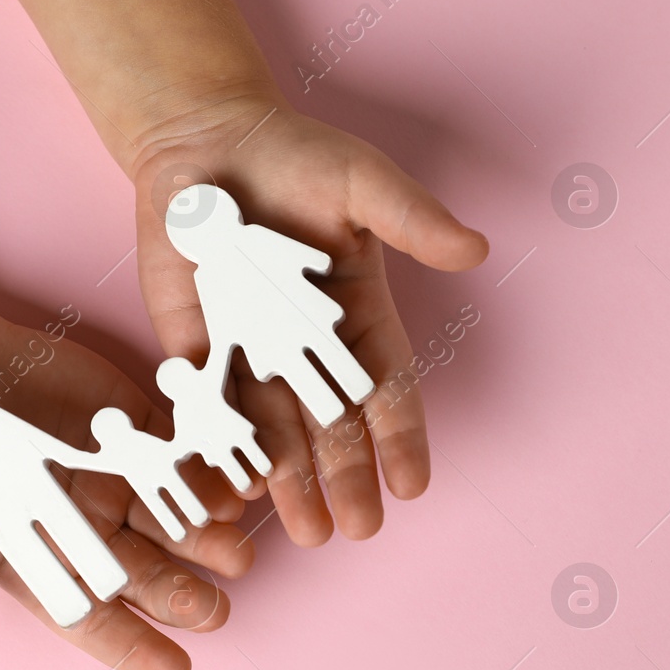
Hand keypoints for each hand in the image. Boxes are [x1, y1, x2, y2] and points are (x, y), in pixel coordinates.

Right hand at [0, 298, 252, 669]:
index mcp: (42, 561)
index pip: (94, 617)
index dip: (134, 646)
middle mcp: (87, 526)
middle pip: (146, 572)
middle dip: (182, 594)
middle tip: (216, 611)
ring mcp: (114, 475)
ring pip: (173, 518)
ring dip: (206, 538)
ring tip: (235, 555)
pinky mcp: (133, 425)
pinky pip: (180, 454)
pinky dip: (206, 473)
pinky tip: (231, 491)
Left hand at [128, 85, 488, 545]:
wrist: (203, 139)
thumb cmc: (293, 155)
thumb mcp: (362, 181)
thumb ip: (411, 219)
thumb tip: (473, 249)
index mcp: (356, 316)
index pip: (385, 387)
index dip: (400, 436)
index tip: (412, 484)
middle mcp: (305, 348)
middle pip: (331, 424)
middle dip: (345, 476)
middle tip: (356, 528)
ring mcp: (249, 355)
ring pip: (273, 432)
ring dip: (290, 482)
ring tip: (305, 530)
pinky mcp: (195, 352)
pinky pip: (207, 412)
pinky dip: (218, 451)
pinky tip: (231, 492)